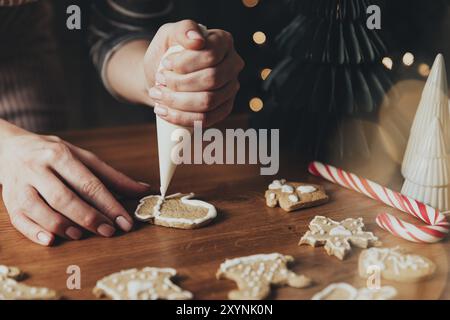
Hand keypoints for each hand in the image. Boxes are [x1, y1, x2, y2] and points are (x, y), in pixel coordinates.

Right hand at [0, 131, 149, 245]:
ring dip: (64, 226)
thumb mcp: (83, 157)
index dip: (109, 205)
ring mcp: (21, 185)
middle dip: (89, 218)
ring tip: (82, 235)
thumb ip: (112, 176)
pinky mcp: (9, 200)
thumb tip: (143, 190)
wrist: (10, 147)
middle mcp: (38, 168)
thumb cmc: (53, 154)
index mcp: (60, 155)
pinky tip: (51, 240)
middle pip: (65, 198)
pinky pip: (18, 220)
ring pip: (40, 210)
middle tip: (109, 231)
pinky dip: (35, 232)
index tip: (125, 221)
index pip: (89, 183)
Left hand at [144, 20, 243, 126]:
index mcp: (224, 42)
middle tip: (159, 81)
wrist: (162, 76)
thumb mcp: (169, 34)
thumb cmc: (168, 52)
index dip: (185, 63)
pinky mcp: (223, 109)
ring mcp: (231, 89)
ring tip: (157, 95)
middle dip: (179, 83)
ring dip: (177, 101)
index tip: (164, 64)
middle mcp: (233, 65)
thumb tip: (197, 40)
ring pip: (208, 102)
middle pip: (211, 80)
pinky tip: (164, 111)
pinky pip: (205, 119)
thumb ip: (183, 30)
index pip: (211, 55)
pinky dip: (181, 118)